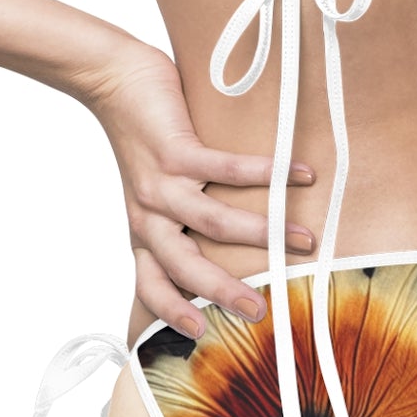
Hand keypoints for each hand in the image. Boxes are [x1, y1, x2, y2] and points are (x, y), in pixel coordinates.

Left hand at [89, 42, 314, 337]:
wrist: (113, 81)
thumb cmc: (143, 137)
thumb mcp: (153, 191)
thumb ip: (183, 218)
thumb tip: (235, 238)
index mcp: (145, 231)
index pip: (151, 284)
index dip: (170, 311)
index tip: (201, 335)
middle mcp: (150, 215)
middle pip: (184, 266)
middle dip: (223, 292)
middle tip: (261, 310)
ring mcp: (161, 184)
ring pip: (212, 221)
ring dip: (262, 233)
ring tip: (303, 240)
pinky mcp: (175, 150)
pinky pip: (224, 168)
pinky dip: (265, 173)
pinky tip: (299, 174)